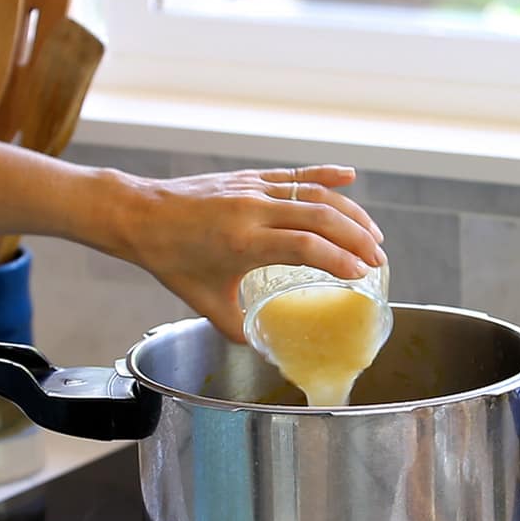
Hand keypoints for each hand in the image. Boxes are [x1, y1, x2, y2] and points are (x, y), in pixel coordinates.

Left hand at [113, 165, 385, 342]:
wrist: (142, 216)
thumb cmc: (170, 260)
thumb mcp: (203, 302)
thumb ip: (236, 326)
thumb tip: (263, 346)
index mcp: (243, 242)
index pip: (305, 247)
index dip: (338, 260)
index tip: (360, 275)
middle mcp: (253, 210)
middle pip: (320, 218)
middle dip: (356, 239)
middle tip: (377, 260)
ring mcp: (254, 189)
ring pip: (314, 194)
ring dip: (349, 212)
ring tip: (372, 234)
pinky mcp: (250, 177)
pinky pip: (296, 174)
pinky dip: (325, 175)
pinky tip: (350, 178)